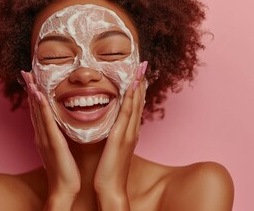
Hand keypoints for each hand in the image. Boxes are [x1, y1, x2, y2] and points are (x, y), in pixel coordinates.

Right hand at [21, 71, 80, 209]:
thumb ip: (59, 136)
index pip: (38, 110)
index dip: (34, 93)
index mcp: (44, 135)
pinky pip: (46, 122)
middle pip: (34, 107)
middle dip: (30, 89)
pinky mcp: (52, 142)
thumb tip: (62, 125)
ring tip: (29, 77)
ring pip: (37, 111)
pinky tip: (39, 95)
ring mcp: (44, 138)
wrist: (64, 188)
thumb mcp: (61, 148)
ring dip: (33, 93)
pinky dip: (41, 107)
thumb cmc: (65, 170)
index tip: (32, 78)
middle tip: (26, 71)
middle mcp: (41, 134)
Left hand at [93, 61, 147, 209]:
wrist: (111, 188)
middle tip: (143, 65)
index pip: (135, 107)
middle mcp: (132, 131)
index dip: (138, 90)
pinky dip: (131, 98)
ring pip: (135, 104)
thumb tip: (111, 127)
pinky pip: (127, 113)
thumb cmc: (110, 171)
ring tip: (141, 68)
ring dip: (139, 85)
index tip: (139, 74)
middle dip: (141, 83)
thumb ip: (114, 137)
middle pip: (139, 102)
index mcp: (129, 133)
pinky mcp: (121, 137)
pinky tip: (132, 86)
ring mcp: (128, 133)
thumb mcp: (113, 149)